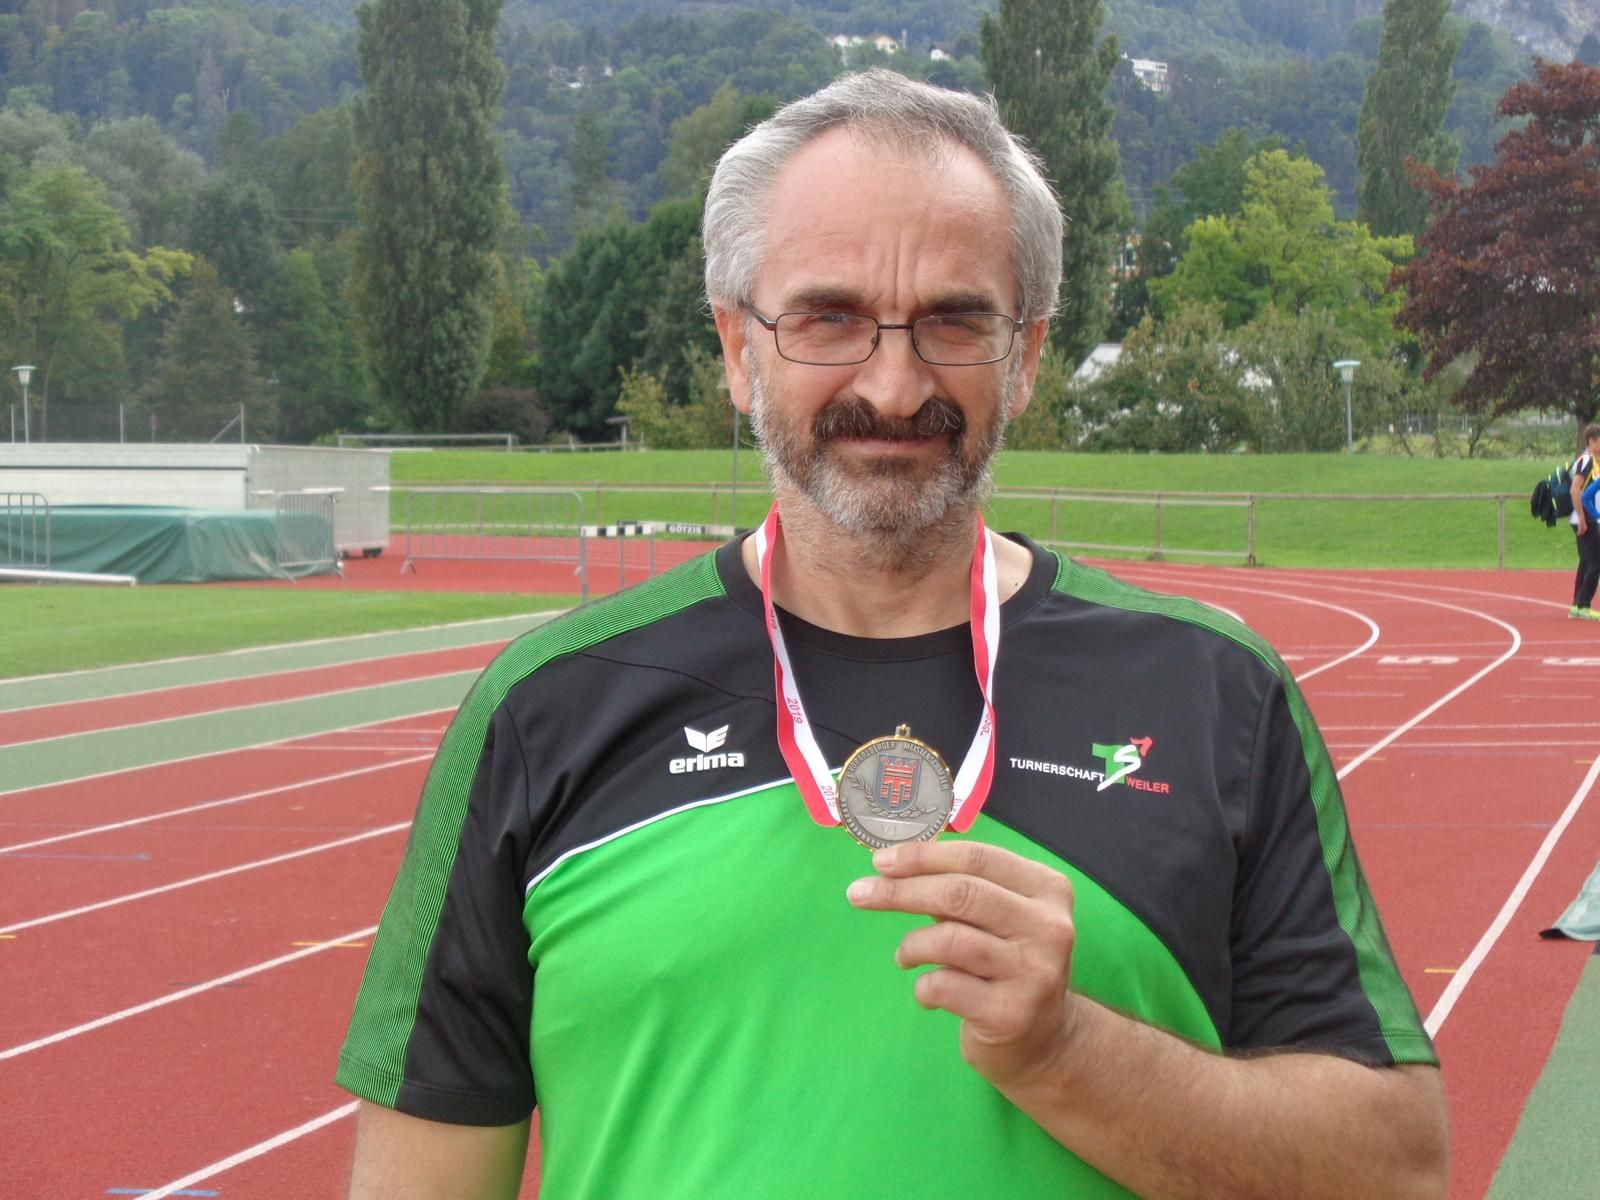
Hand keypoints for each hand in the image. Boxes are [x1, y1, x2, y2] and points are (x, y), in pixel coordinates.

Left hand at [847, 840, 1081, 1090]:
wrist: (1046, 1042)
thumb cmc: (1008, 965)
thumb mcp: (999, 919)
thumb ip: (960, 891)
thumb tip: (892, 866)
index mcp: (1047, 890)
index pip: (978, 858)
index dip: (923, 856)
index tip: (880, 862)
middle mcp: (1049, 927)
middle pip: (960, 894)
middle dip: (900, 891)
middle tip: (859, 894)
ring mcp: (1034, 972)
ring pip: (949, 939)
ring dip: (912, 946)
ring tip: (904, 957)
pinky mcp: (1011, 1013)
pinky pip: (945, 985)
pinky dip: (923, 986)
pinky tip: (928, 994)